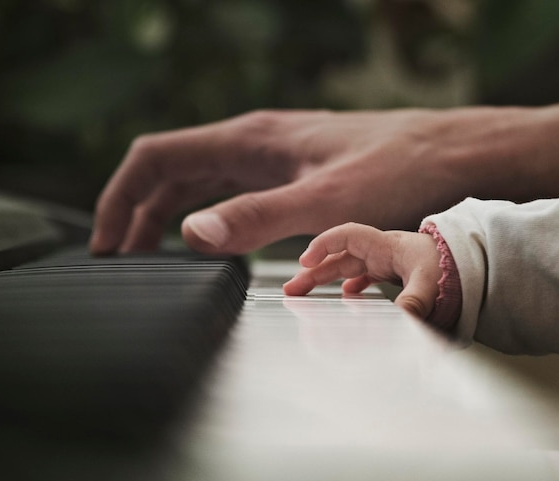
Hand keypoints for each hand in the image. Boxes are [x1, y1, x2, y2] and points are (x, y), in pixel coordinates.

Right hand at [89, 109, 463, 254]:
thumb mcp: (326, 201)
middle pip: (168, 173)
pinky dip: (201, 218)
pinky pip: (228, 194)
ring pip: (197, 184)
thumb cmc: (400, 170)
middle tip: (120, 262)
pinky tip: (204, 243)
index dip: (120, 198)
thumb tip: (190, 234)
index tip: (106, 244)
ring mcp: (271, 159)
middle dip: (135, 213)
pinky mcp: (290, 176)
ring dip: (164, 217)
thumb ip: (258, 217)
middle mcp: (253, 145)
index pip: (156, 159)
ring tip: (147, 257)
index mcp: (249, 141)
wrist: (452, 155)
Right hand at [283, 223, 441, 319]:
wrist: (474, 262)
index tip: (305, 262)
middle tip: (291, 289)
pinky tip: (342, 297)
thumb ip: (416, 300)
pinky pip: (361, 276)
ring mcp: (384, 262)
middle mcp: (381, 252)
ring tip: (303, 294)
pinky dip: (348, 285)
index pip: (347, 236)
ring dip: (323, 279)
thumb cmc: (453, 265)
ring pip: (345, 268)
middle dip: (312, 271)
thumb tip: (401, 318)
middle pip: (338, 257)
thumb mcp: (433, 282)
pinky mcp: (390, 273)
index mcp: (386, 246)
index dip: (323, 245)